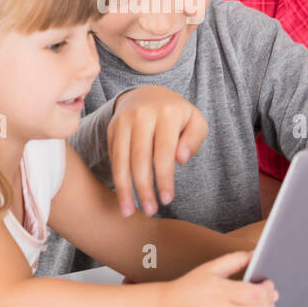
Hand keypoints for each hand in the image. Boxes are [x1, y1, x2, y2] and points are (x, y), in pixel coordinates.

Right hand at [107, 86, 207, 216]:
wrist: (148, 95)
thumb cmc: (177, 116)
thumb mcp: (195, 122)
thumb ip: (194, 140)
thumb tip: (180, 159)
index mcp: (167, 113)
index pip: (164, 151)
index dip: (164, 178)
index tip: (167, 200)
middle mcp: (142, 114)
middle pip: (140, 158)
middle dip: (144, 188)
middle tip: (150, 211)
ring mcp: (123, 120)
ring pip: (121, 159)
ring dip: (124, 188)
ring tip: (128, 211)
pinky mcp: (111, 128)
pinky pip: (113, 156)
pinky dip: (117, 178)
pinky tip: (123, 197)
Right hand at [164, 251, 277, 306]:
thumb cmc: (191, 286)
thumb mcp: (210, 268)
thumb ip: (234, 259)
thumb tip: (255, 253)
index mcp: (219, 292)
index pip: (253, 294)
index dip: (266, 290)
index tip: (268, 283)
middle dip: (268, 301)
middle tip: (271, 294)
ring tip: (264, 305)